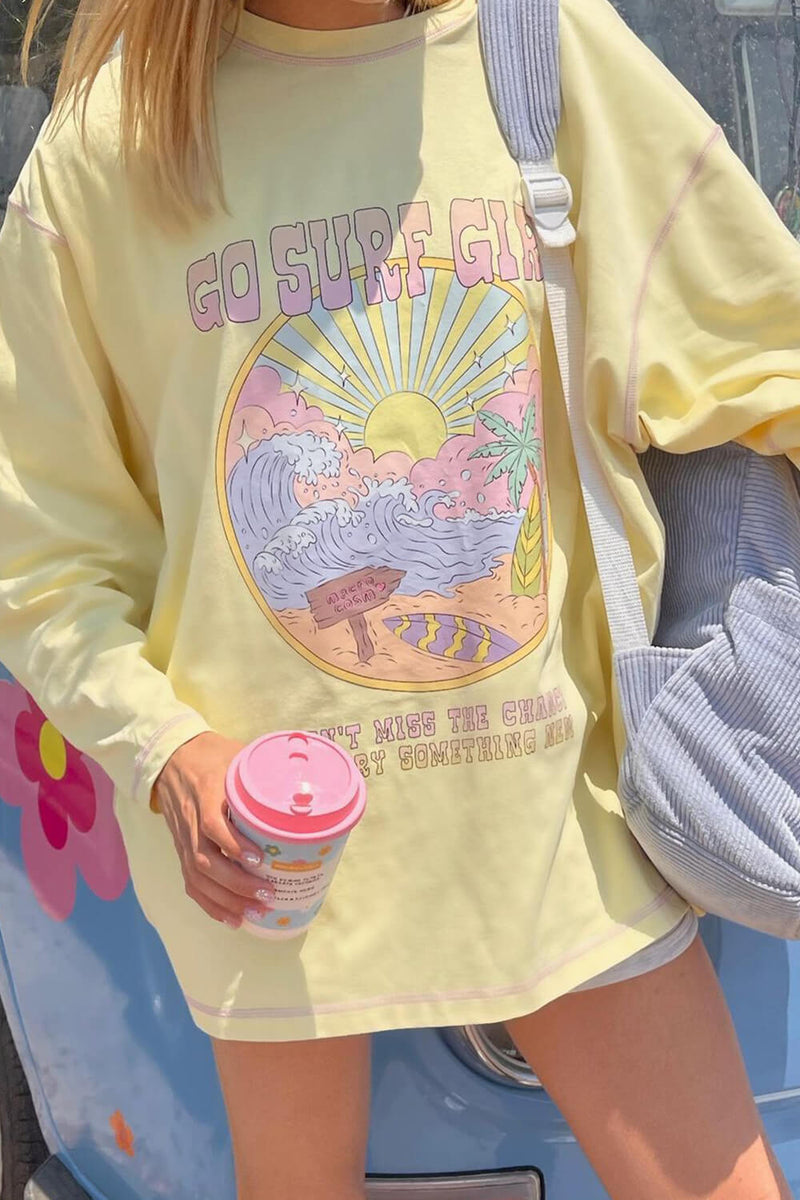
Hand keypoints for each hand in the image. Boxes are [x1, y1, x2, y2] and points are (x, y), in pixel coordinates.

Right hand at [152, 732, 272, 927]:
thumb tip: (302, 784)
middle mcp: (190, 820)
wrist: (170, 756)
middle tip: (267, 893)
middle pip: (205, 860)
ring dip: (226, 900)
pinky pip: (190, 882)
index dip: (234, 845)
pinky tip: (231, 918)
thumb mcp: (237, 754)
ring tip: (254, 912)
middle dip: (236, 883)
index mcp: (205, 793)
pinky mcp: (181, 849)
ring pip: (197, 877)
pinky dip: (210, 904)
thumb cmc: (212, 754)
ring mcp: (183, 838)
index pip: (213, 825)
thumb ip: (264, 769)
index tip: (260, 859)